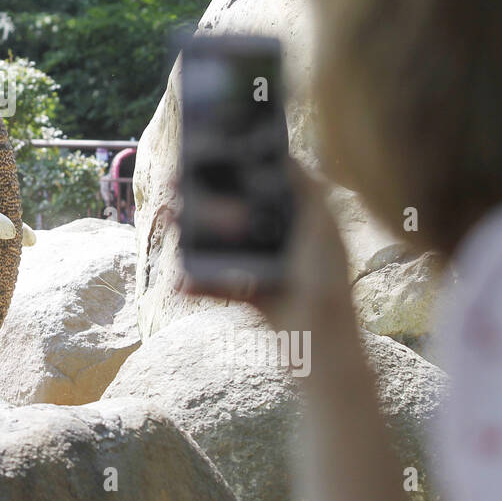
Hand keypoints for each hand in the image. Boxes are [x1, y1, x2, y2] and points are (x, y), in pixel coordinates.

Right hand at [182, 158, 353, 334]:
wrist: (321, 343)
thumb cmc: (327, 281)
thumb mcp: (323, 228)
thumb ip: (307, 192)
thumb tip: (287, 158)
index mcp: (301, 221)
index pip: (264, 188)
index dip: (237, 172)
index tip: (209, 157)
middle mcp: (282, 241)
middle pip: (237, 212)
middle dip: (205, 200)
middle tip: (177, 185)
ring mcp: (264, 268)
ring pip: (221, 245)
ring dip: (193, 234)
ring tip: (174, 222)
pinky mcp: (250, 295)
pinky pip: (218, 284)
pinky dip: (198, 283)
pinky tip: (182, 280)